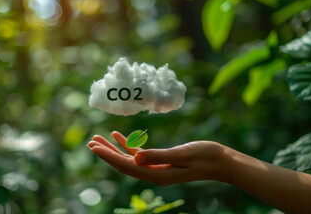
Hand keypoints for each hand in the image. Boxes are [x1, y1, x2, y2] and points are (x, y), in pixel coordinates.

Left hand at [87, 131, 227, 185]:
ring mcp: (157, 169)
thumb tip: (134, 159)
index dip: (108, 156)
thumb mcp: (182, 154)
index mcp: (157, 174)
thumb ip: (158, 156)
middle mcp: (154, 174)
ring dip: (113, 149)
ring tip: (99, 139)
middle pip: (123, 164)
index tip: (93, 147)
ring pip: (129, 160)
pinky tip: (119, 136)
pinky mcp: (161, 162)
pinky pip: (139, 155)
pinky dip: (128, 146)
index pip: (126, 165)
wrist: (220, 161)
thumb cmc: (205, 156)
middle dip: (106, 153)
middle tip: (90, 142)